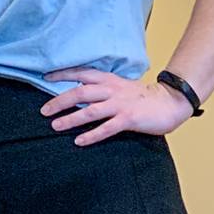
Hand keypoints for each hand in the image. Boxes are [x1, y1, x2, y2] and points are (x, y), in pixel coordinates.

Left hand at [41, 68, 193, 146]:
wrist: (169, 102)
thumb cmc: (142, 97)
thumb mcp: (120, 86)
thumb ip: (103, 88)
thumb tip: (80, 92)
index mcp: (109, 79)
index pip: (81, 73)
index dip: (63, 74)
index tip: (45, 76)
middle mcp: (112, 89)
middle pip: (81, 92)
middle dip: (60, 100)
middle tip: (44, 110)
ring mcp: (120, 104)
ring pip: (90, 110)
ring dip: (71, 118)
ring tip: (55, 126)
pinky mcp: (129, 119)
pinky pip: (107, 128)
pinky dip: (92, 134)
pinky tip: (79, 141)